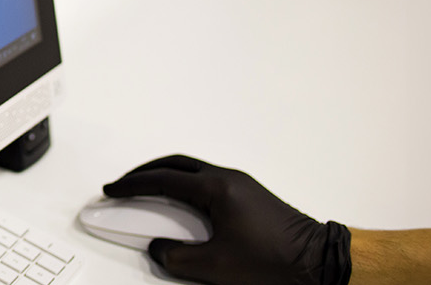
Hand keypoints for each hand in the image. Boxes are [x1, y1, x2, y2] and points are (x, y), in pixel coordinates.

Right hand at [103, 155, 350, 284]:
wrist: (318, 262)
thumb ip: (177, 257)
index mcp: (216, 189)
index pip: (162, 180)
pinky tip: (180, 203)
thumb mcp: (214, 267)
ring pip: (192, 169)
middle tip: (125, 184)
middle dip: (146, 172)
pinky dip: (185, 185)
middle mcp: (228, 179)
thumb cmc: (273, 261)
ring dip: (167, 176)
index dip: (132, 185)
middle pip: (176, 164)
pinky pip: (207, 180)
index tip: (113, 190)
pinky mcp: (249, 196)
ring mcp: (240, 185)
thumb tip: (160, 248)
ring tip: (148, 191)